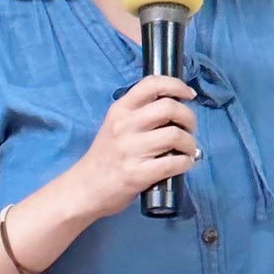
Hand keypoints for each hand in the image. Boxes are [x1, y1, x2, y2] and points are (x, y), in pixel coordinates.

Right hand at [72, 76, 199, 218]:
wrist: (84, 189)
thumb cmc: (105, 158)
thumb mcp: (114, 126)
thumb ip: (139, 115)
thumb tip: (177, 112)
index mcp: (120, 110)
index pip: (152, 84)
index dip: (177, 85)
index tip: (189, 95)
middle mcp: (124, 125)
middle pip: (170, 108)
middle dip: (189, 118)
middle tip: (190, 129)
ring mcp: (130, 150)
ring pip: (175, 135)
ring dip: (190, 143)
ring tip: (188, 150)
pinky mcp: (137, 174)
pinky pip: (174, 163)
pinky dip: (186, 163)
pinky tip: (184, 164)